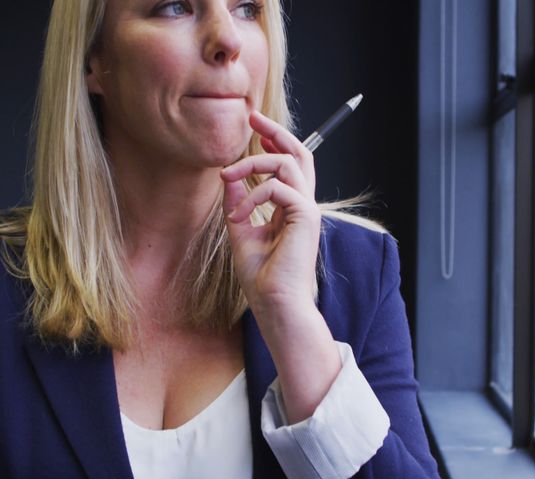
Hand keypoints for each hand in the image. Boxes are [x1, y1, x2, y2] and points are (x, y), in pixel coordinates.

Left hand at [221, 110, 319, 313]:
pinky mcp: (305, 218)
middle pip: (300, 154)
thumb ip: (238, 203)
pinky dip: (253, 196)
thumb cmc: (261, 278)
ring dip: (252, 164)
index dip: (274, 142)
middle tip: (253, 118)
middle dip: (277, 132)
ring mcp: (307, 211)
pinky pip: (278, 189)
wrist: (275, 305)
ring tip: (228, 175)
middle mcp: (304, 206)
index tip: (254, 128)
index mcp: (292, 210)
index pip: (290, 166)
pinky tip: (239, 215)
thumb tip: (229, 177)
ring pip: (287, 164)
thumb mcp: (241, 232)